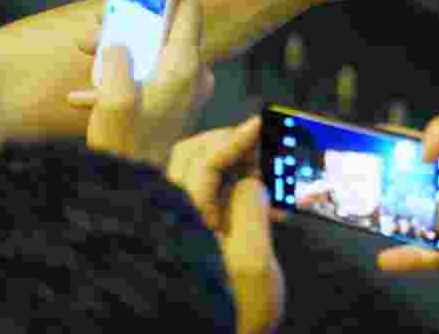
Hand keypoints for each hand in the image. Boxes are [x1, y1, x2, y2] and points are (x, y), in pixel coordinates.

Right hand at [68, 0, 214, 167]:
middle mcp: (192, 75)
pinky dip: (123, 75)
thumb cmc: (124, 149)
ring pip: (154, 51)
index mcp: (184, 66)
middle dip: (128, 23)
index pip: (189, 8)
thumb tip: (116, 42)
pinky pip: (149, 75)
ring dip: (120, 47)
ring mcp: (185, 91)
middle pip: (165, 28)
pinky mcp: (173, 105)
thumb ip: (116, 60)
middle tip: (94, 27)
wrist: (132, 198)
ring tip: (86, 51)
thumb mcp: (112, 101)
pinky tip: (85, 92)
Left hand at [168, 118, 284, 333]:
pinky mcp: (190, 230)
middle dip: (229, 142)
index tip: (260, 124)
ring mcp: (179, 222)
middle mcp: (173, 216)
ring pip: (196, 170)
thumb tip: (251, 178)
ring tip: (266, 170)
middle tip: (265, 143)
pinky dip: (230, 182)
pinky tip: (261, 199)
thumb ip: (253, 212)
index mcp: (184, 221)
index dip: (234, 139)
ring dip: (230, 161)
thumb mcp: (255, 267)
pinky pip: (205, 190)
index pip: (204, 163)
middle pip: (192, 156)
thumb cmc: (235, 315)